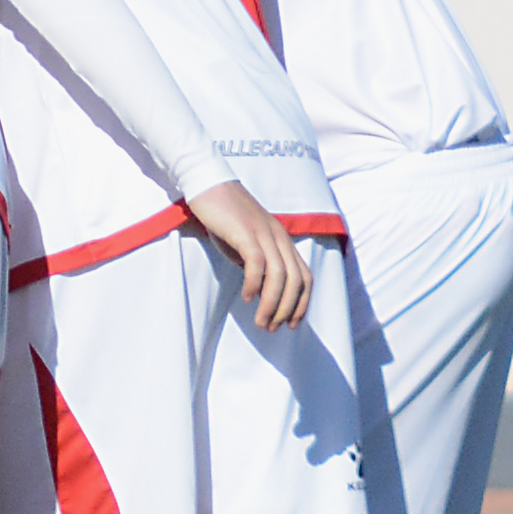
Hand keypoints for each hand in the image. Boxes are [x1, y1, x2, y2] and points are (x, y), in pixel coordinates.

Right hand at [185, 179, 310, 330]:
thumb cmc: (224, 216)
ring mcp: (264, 233)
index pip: (304, 276)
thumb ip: (256, 262)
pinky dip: (255, 284)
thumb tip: (260, 288)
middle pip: (296, 280)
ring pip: (279, 276)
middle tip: (272, 328)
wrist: (208, 185)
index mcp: (282, 240)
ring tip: (261, 322)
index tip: (290, 324)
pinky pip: (257, 263)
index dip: (301, 303)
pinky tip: (247, 297)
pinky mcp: (246, 232)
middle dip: (287, 310)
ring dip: (272, 304)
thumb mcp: (245, 242)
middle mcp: (279, 237)